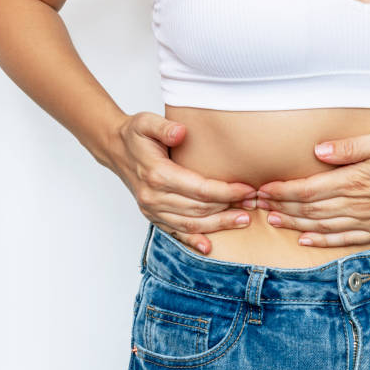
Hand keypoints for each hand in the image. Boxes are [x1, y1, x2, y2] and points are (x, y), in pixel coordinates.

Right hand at [106, 111, 256, 253]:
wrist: (116, 149)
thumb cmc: (136, 135)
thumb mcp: (146, 123)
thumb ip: (164, 127)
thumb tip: (180, 132)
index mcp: (157, 175)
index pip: (200, 189)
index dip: (226, 191)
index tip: (247, 189)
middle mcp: (154, 197)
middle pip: (199, 208)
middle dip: (229, 208)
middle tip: (253, 204)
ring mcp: (152, 209)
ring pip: (191, 223)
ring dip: (219, 224)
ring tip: (243, 220)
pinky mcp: (153, 216)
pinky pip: (175, 232)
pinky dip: (193, 241)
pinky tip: (209, 247)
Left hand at [256, 129, 369, 246]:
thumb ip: (349, 148)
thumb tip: (318, 152)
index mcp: (355, 181)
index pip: (308, 189)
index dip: (283, 190)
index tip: (264, 189)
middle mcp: (357, 204)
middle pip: (310, 209)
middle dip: (282, 206)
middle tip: (259, 205)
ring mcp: (367, 220)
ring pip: (322, 225)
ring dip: (295, 224)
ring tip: (274, 221)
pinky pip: (344, 239)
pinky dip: (322, 240)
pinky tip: (306, 240)